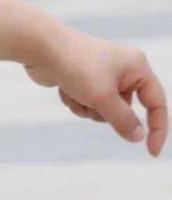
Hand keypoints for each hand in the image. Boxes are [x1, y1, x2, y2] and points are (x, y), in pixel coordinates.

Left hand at [24, 22, 166, 155]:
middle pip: (125, 109)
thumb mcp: (104, 98)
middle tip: (91, 100)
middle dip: (105, 112)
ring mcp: (102, 74)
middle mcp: (123, 69)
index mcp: (137, 67)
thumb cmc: (77, 67)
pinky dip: (76, 102)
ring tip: (75, 92)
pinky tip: (64, 89)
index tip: (151, 152)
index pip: (157, 103)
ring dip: (88, 108)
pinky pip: (86, 104)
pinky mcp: (83, 80)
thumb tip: (138, 136)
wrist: (41, 47)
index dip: (157, 128)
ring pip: (103, 110)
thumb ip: (124, 121)